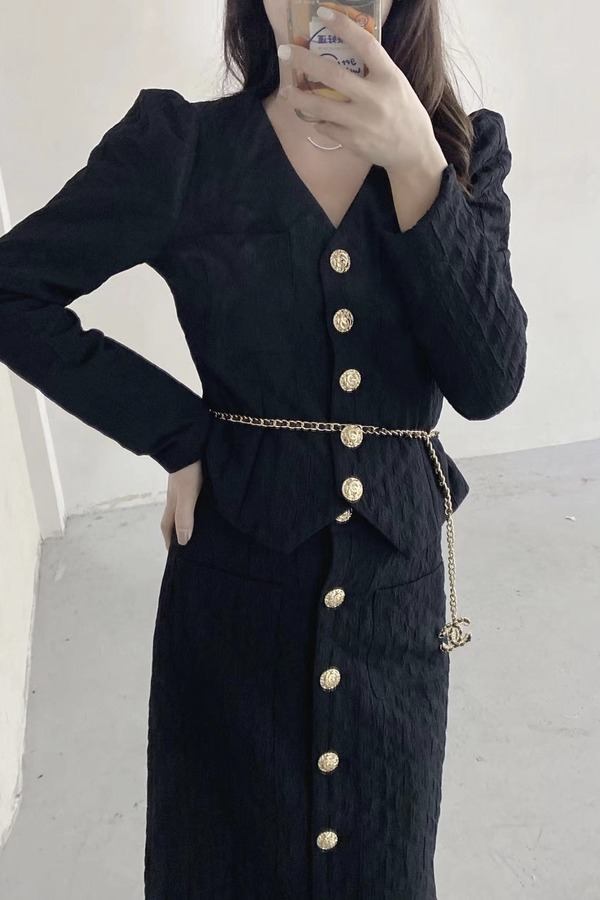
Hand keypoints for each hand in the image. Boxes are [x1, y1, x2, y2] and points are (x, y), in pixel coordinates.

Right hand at [160, 459, 202, 549]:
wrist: (191, 442)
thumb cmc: (188, 469)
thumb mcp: (186, 495)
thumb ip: (184, 517)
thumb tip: (183, 541)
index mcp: (173, 501)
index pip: (167, 525)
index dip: (169, 540)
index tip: (175, 554)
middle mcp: (177, 495)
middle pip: (176, 517)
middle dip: (178, 531)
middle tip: (190, 544)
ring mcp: (185, 485)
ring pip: (186, 506)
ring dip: (190, 518)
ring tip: (202, 528)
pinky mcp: (196, 477)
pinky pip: (196, 496)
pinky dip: (199, 505)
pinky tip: (210, 505)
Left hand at [277, 5, 446, 175]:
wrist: (414, 152)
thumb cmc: (403, 112)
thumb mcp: (396, 84)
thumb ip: (374, 70)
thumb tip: (343, 50)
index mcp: (389, 77)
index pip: (366, 45)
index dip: (343, 26)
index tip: (322, 13)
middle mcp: (375, 98)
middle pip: (334, 75)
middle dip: (305, 62)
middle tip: (285, 52)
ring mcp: (363, 122)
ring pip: (322, 107)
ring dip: (299, 98)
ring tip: (284, 92)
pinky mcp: (354, 142)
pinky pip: (327, 128)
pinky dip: (318, 121)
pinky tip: (314, 117)